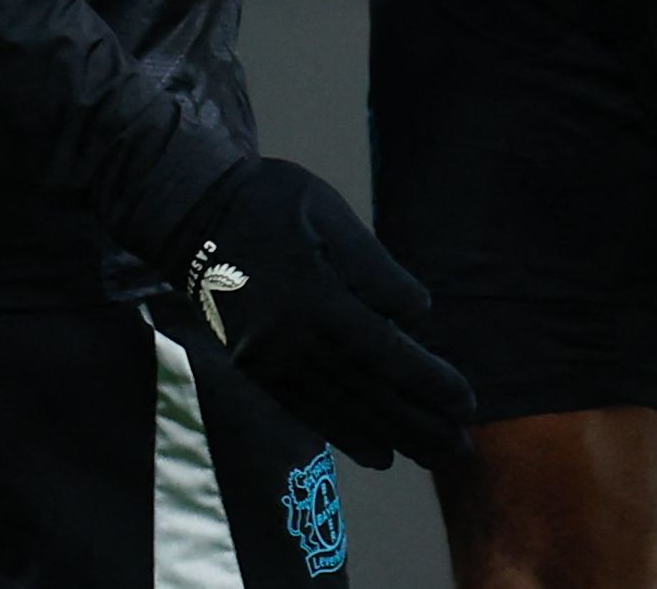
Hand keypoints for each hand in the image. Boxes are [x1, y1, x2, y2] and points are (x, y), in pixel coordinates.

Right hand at [167, 158, 473, 472]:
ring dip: (392, 437)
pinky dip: (345, 435)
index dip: (427, 382)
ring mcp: (268, 362)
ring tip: (432, 456)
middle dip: (419, 424)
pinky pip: (306, 412)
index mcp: (315, 300)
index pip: (384, 353)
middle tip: (462, 448)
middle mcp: (290, 342)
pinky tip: (377, 453)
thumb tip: (416, 317)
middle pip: (367, 394)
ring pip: (340, 411)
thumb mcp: (328, 213)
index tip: (466, 402)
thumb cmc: (270, 201)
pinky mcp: (254, 369)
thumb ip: (374, 268)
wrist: (191, 214)